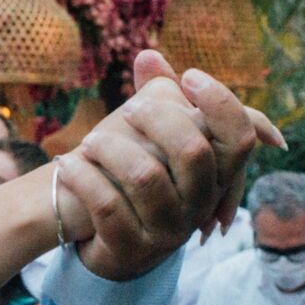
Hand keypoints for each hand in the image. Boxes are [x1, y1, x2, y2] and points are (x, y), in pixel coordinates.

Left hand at [59, 51, 284, 281]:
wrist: (98, 236)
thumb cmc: (129, 174)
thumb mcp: (148, 136)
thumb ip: (156, 95)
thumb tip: (148, 55)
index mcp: (214, 174)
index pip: (239, 137)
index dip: (220, 101)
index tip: (187, 75)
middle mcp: (198, 205)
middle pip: (192, 151)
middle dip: (155, 118)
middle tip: (129, 109)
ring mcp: (166, 231)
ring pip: (146, 176)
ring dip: (109, 148)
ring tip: (88, 142)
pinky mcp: (130, 249)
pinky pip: (107, 205)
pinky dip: (82, 177)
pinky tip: (65, 164)